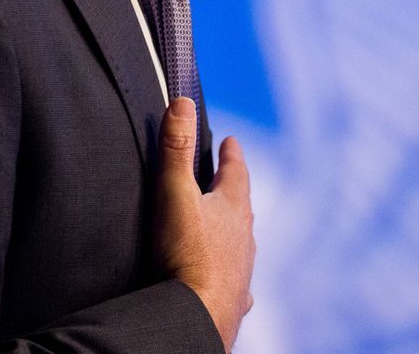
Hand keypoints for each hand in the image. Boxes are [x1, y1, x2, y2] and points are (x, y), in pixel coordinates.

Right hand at [154, 97, 255, 352]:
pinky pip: (236, 281)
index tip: (232, 141)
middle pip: (241, 208)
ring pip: (241, 244)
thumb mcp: (175, 193)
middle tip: (230, 178)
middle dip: (234, 191)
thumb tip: (183, 102)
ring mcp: (240, 271)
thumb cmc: (186, 254)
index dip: (231, 155)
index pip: (236, 172)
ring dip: (233, 232)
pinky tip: (233, 280)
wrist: (196, 316)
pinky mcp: (231, 299)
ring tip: (228, 227)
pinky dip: (232, 273)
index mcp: (232, 210)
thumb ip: (176, 149)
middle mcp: (243, 240)